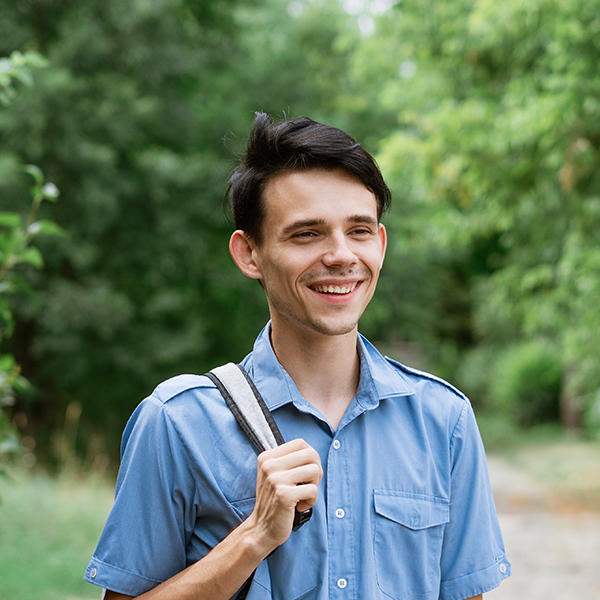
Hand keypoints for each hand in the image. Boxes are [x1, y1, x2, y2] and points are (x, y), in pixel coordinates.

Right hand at [246, 438, 321, 554]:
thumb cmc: (274, 501)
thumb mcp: (275, 475)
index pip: (301, 443)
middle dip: (317, 471)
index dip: (310, 457)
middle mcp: (269, 465)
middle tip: (307, 485)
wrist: (261, 529)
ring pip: (315, 470)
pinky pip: (313, 490)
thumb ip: (289, 460)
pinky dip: (312, 500)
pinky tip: (299, 506)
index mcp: (267, 457)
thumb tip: (313, 452)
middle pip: (311, 454)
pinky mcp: (283, 494)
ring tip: (302, 494)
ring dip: (314, 486)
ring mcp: (275, 479)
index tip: (304, 473)